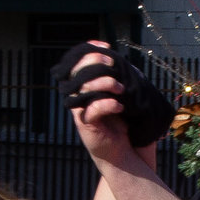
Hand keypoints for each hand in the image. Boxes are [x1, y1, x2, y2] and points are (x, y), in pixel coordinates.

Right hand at [53, 40, 176, 149]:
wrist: (122, 152)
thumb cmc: (123, 123)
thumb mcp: (119, 95)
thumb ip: (114, 77)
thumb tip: (116, 56)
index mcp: (84, 87)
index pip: (77, 62)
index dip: (89, 51)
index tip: (107, 47)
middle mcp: (78, 97)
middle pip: (77, 72)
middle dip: (95, 62)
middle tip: (113, 64)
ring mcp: (80, 111)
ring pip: (83, 88)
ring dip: (104, 83)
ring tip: (120, 88)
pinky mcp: (86, 126)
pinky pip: (91, 109)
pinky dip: (107, 104)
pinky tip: (119, 106)